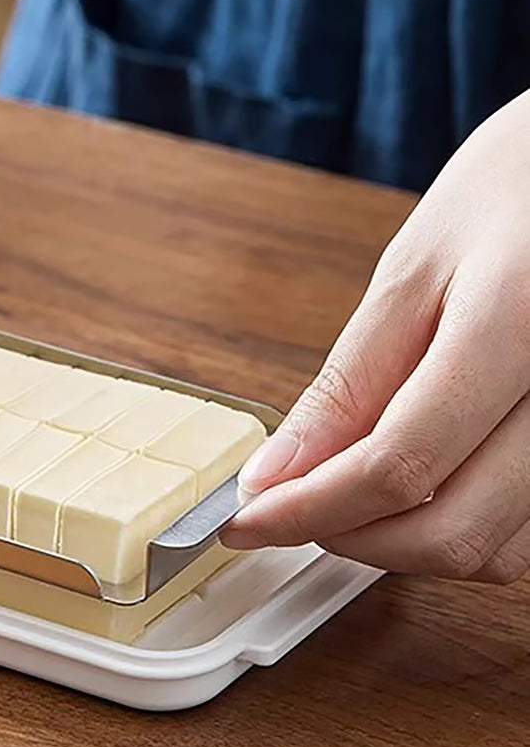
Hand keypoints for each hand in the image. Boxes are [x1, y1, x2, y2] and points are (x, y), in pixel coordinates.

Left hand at [222, 90, 529, 583]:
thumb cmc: (511, 194)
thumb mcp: (412, 272)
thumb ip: (348, 385)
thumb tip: (276, 474)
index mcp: (518, 323)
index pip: (400, 462)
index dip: (308, 509)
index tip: (245, 519)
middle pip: (453, 530)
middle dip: (350, 537)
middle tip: (290, 509)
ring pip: (495, 553)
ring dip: (403, 544)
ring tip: (347, 492)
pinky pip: (527, 535)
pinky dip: (457, 531)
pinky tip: (414, 489)